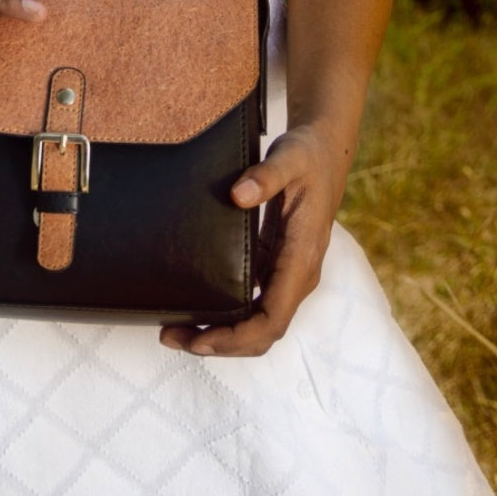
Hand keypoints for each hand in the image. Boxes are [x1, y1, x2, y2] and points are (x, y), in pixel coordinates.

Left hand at [159, 124, 343, 357]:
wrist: (324, 151)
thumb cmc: (307, 156)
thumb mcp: (288, 158)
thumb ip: (266, 175)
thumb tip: (238, 195)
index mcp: (302, 257)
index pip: (273, 318)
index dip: (238, 337)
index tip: (201, 339)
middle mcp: (298, 275)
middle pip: (262, 332)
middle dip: (220, 343)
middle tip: (172, 336)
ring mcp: (288, 274)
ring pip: (258, 323)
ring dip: (221, 335)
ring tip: (176, 330)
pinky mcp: (276, 266)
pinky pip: (254, 305)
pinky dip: (227, 316)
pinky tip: (197, 308)